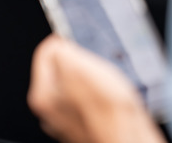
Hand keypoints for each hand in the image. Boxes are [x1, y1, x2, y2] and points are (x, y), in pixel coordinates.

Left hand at [27, 35, 166, 142]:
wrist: (129, 140)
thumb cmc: (107, 112)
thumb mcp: (78, 67)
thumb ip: (60, 50)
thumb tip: (57, 44)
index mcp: (42, 95)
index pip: (45, 53)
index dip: (64, 41)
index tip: (78, 39)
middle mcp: (52, 112)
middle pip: (62, 69)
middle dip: (80, 61)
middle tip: (97, 63)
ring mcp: (71, 121)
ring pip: (80, 85)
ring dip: (95, 78)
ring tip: (109, 81)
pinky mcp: (90, 126)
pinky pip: (95, 100)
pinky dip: (104, 95)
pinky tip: (115, 97)